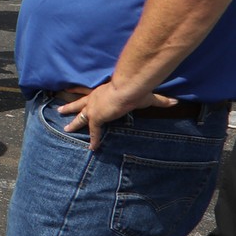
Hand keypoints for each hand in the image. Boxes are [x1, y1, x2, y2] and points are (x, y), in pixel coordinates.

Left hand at [59, 82, 174, 150]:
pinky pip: (92, 131)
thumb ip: (160, 100)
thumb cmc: (135, 88)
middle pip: (78, 103)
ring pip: (79, 115)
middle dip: (69, 107)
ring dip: (72, 122)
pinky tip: (92, 147)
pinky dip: (93, 139)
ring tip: (65, 129)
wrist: (127, 88)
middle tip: (59, 110)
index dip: (82, 95)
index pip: (90, 93)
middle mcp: (94, 98)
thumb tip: (175, 102)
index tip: (73, 95)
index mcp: (102, 91)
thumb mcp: (146, 95)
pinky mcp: (96, 117)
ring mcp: (93, 108)